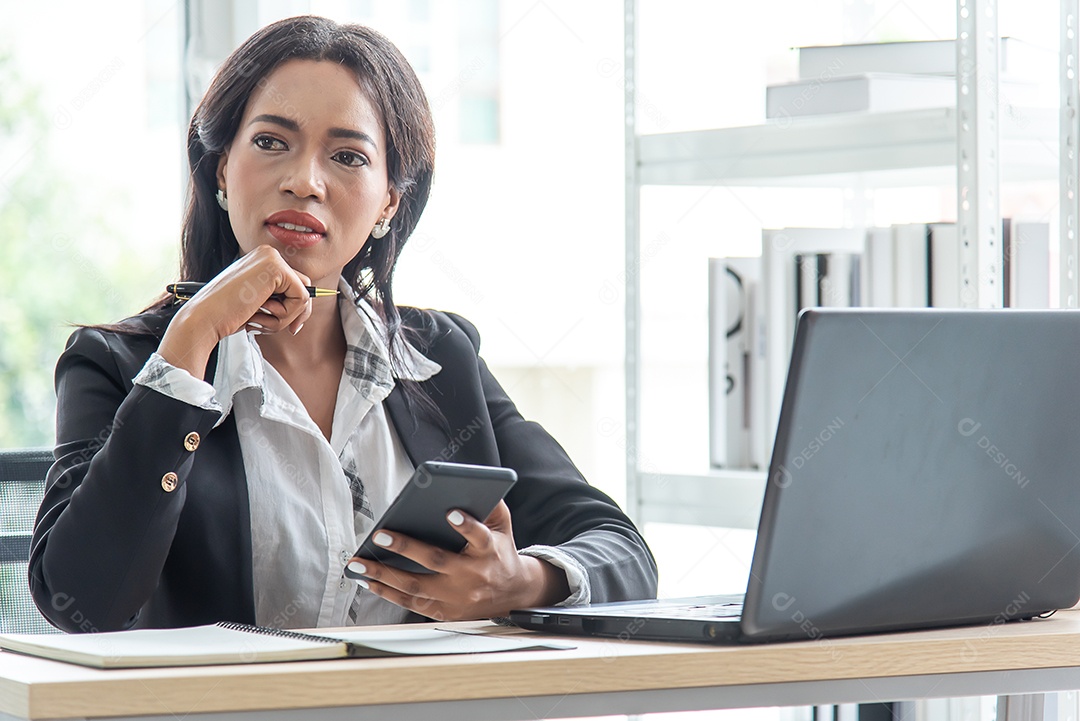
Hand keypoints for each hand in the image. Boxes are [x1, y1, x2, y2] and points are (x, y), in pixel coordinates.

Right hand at [158, 246, 313, 376]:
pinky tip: (260, 312)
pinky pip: (302, 299)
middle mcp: (269, 254)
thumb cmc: (227, 315)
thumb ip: (280, 299)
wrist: (205, 318)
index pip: (296, 286)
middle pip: (304, 289)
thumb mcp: (258, 303)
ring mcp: (273, 259)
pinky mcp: (277, 269)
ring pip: (304, 296)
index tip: (288, 327)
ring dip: (285, 317)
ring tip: (258, 317)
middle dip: (293, 314)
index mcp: (262, 260)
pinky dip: (286, 315)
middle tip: (267, 323)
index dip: (294, 310)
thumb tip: (307, 306)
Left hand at [349, 501, 570, 620]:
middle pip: (436, 561)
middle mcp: (472, 576)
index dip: (466, 526)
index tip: (450, 512)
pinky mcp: (445, 611)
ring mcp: (457, 597)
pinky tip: (370, 580)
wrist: (512, 594)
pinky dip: (388, 593)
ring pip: (416, 586)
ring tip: (360, 563)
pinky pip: (412, 604)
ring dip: (384, 574)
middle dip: (406, 547)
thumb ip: (492, 507)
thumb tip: (473, 485)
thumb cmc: (500, 553)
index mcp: (488, 551)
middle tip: (381, 534)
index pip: (479, 536)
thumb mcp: (503, 528)